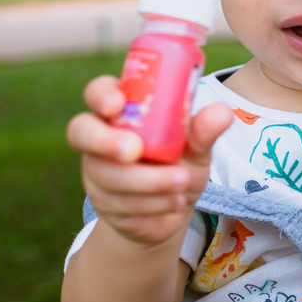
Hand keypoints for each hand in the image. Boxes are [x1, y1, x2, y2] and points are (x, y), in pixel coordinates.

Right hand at [66, 75, 232, 247]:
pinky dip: (153, 205)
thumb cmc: (180, 163)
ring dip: (149, 182)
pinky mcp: (101, 203)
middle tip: (136, 150)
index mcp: (123, 112)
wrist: (174, 208)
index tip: (116, 103)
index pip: (99, 93)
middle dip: (106, 141)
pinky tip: (174, 203)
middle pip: (81, 132)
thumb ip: (203, 132)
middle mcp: (101, 138)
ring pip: (108, 175)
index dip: (101, 95)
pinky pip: (120, 204)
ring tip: (182, 183)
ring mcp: (97, 171)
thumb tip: (221, 112)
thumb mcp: (196, 148)